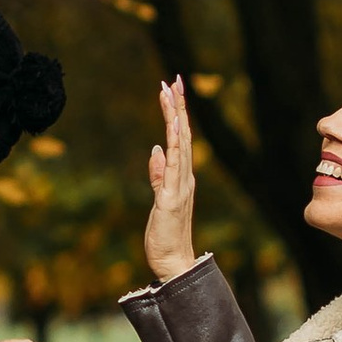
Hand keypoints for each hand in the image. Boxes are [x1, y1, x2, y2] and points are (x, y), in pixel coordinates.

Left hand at [145, 76, 199, 283]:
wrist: (173, 262)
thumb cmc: (165, 234)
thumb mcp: (158, 199)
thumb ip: (158, 175)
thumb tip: (155, 149)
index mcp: (182, 177)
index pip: (180, 139)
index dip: (176, 113)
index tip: (171, 89)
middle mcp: (186, 177)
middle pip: (183, 135)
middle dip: (178, 106)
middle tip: (174, 79)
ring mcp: (181, 186)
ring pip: (180, 145)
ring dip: (175, 118)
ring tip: (171, 93)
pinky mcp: (171, 198)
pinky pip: (174, 168)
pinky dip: (174, 147)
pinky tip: (171, 129)